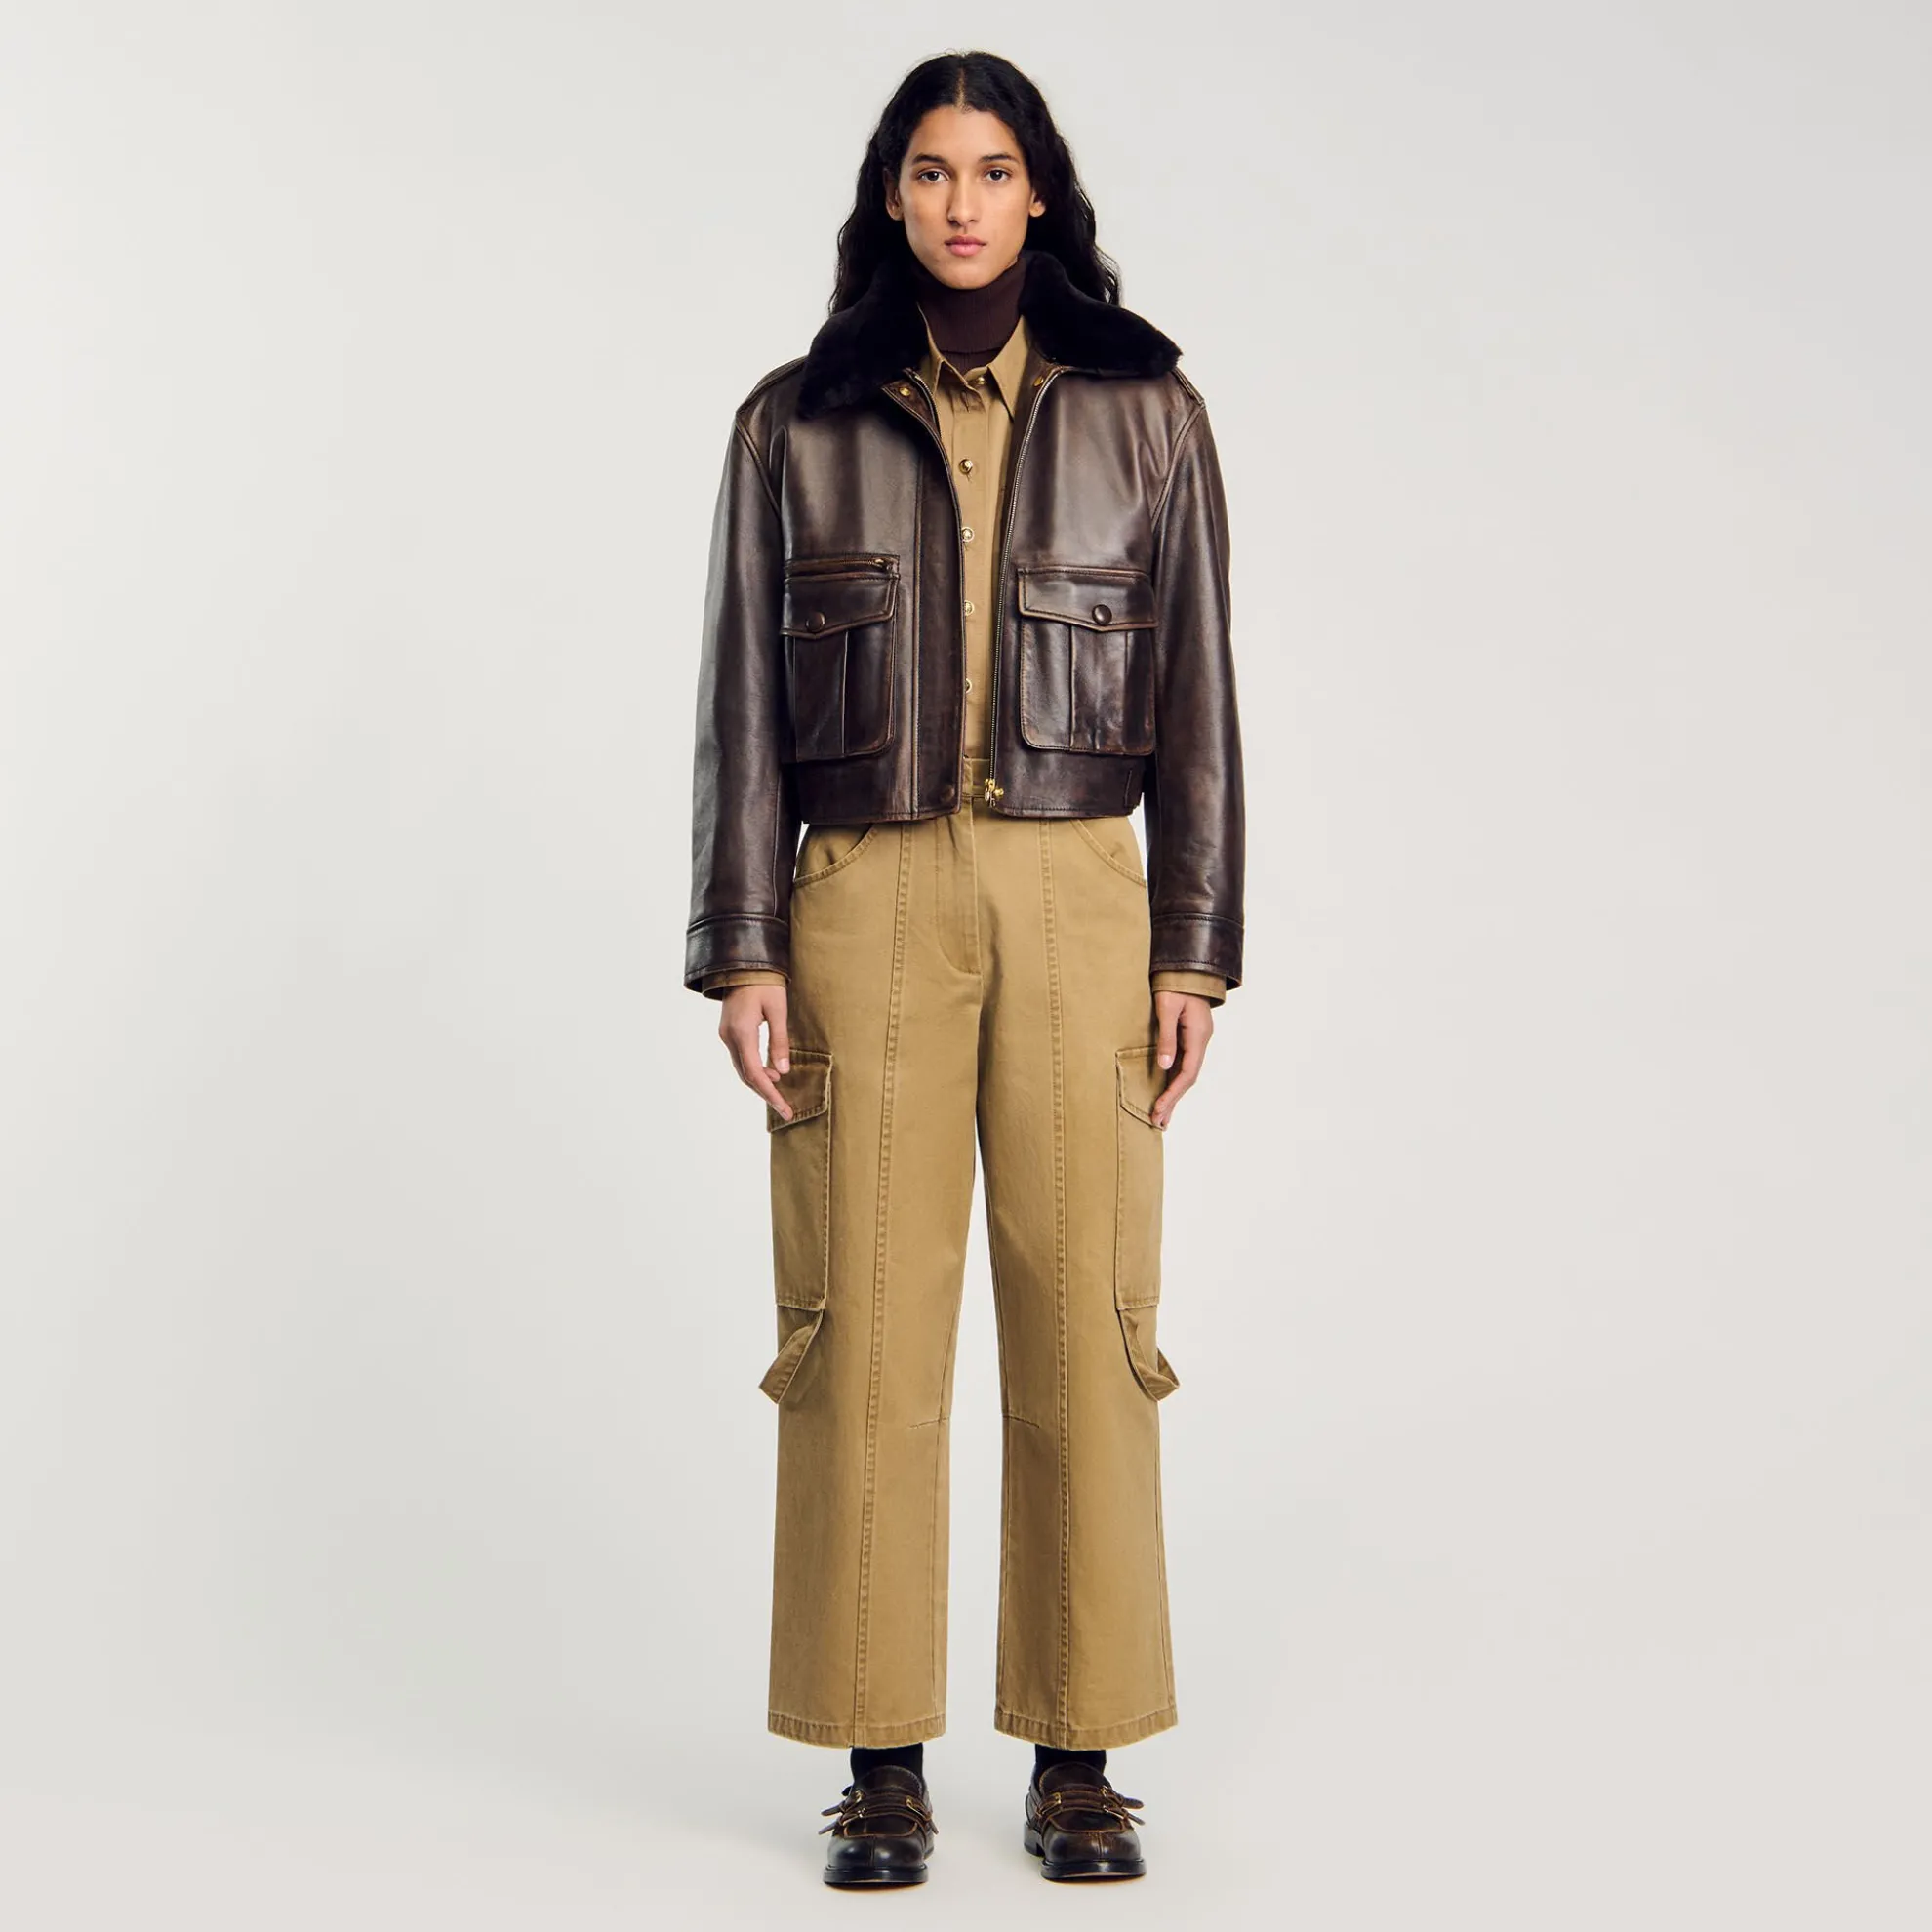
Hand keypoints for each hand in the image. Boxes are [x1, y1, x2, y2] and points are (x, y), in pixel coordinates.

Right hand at [718, 982, 792, 1117]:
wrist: (743, 964)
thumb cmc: (765, 983)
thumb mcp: (778, 1010)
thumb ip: (779, 1041)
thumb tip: (783, 1070)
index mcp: (742, 1033)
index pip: (754, 1073)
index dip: (770, 1094)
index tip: (784, 1109)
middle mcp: (729, 1037)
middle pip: (746, 1075)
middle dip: (765, 1092)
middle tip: (784, 1108)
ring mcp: (726, 1034)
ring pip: (741, 1068)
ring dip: (759, 1081)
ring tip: (780, 1090)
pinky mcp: (728, 1031)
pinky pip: (740, 1057)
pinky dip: (754, 1068)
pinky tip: (770, 1071)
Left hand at [1151, 990, 1213, 1127]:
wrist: (1187, 966)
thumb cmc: (1175, 984)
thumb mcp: (1167, 1009)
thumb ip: (1166, 1037)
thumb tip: (1164, 1066)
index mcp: (1198, 1036)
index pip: (1187, 1073)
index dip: (1172, 1094)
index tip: (1158, 1109)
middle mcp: (1201, 1041)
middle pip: (1188, 1078)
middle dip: (1173, 1101)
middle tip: (1158, 1123)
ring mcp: (1197, 1039)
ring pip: (1186, 1073)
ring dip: (1174, 1094)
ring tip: (1161, 1116)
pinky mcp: (1191, 1036)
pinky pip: (1184, 1063)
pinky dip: (1175, 1080)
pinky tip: (1167, 1092)